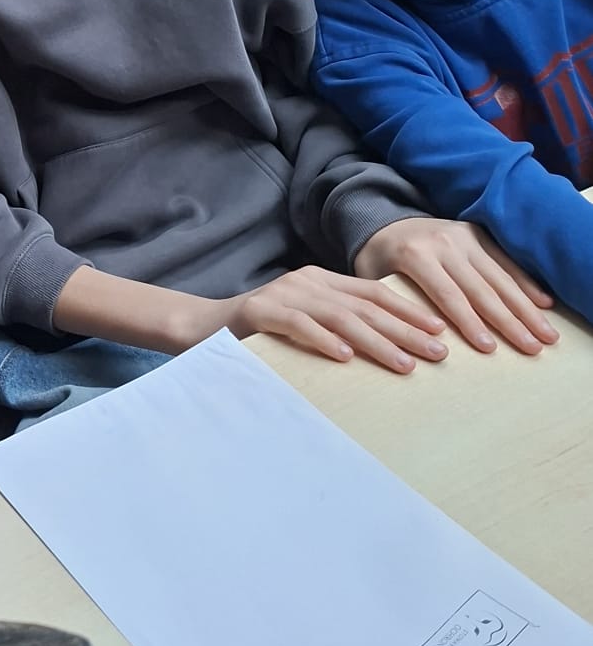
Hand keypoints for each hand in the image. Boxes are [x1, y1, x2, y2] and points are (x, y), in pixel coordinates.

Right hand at [214, 265, 449, 373]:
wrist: (202, 326)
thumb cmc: (261, 331)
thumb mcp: (305, 321)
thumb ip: (337, 323)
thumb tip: (390, 345)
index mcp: (321, 280)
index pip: (374, 293)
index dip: (409, 310)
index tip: (442, 330)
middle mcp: (307, 281)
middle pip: (365, 306)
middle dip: (405, 330)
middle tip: (438, 352)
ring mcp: (283, 293)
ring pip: (339, 316)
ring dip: (377, 341)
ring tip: (404, 365)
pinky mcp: (259, 310)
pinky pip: (299, 325)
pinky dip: (324, 340)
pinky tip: (346, 358)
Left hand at [353, 217, 557, 356]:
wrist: (382, 217)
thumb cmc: (375, 257)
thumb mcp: (370, 278)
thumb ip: (389, 303)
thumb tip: (408, 341)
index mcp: (416, 255)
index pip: (448, 295)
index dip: (469, 323)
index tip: (490, 349)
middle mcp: (444, 243)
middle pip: (481, 289)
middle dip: (509, 322)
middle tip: (532, 348)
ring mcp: (463, 236)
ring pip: (500, 277)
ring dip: (526, 308)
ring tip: (546, 335)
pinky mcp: (477, 233)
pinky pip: (505, 261)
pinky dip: (526, 283)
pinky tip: (544, 304)